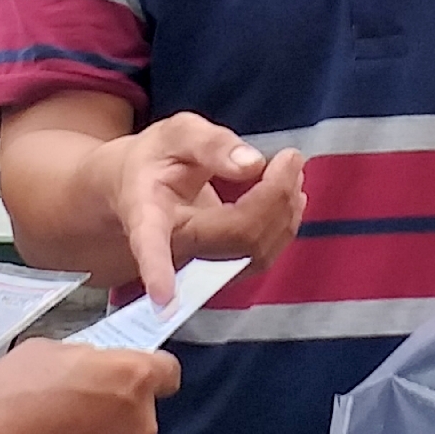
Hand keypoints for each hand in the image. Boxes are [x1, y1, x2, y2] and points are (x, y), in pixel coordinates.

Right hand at [0, 341, 177, 433]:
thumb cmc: (5, 404)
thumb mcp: (39, 353)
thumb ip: (80, 358)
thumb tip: (89, 368)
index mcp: (131, 379)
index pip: (167, 371)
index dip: (145, 371)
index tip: (122, 375)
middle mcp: (140, 424)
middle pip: (140, 410)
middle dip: (113, 407)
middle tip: (69, 408)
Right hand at [108, 113, 308, 303]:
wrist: (143, 188)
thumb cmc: (156, 160)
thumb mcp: (176, 134)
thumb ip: (210, 144)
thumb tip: (251, 164)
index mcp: (148, 214)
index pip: (150, 244)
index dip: (157, 269)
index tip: (163, 299)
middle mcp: (174, 248)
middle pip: (235, 238)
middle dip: (274, 197)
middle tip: (290, 157)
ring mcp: (201, 265)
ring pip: (256, 253)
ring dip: (286, 211)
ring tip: (291, 168)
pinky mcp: (224, 270)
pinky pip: (263, 255)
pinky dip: (285, 223)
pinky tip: (289, 196)